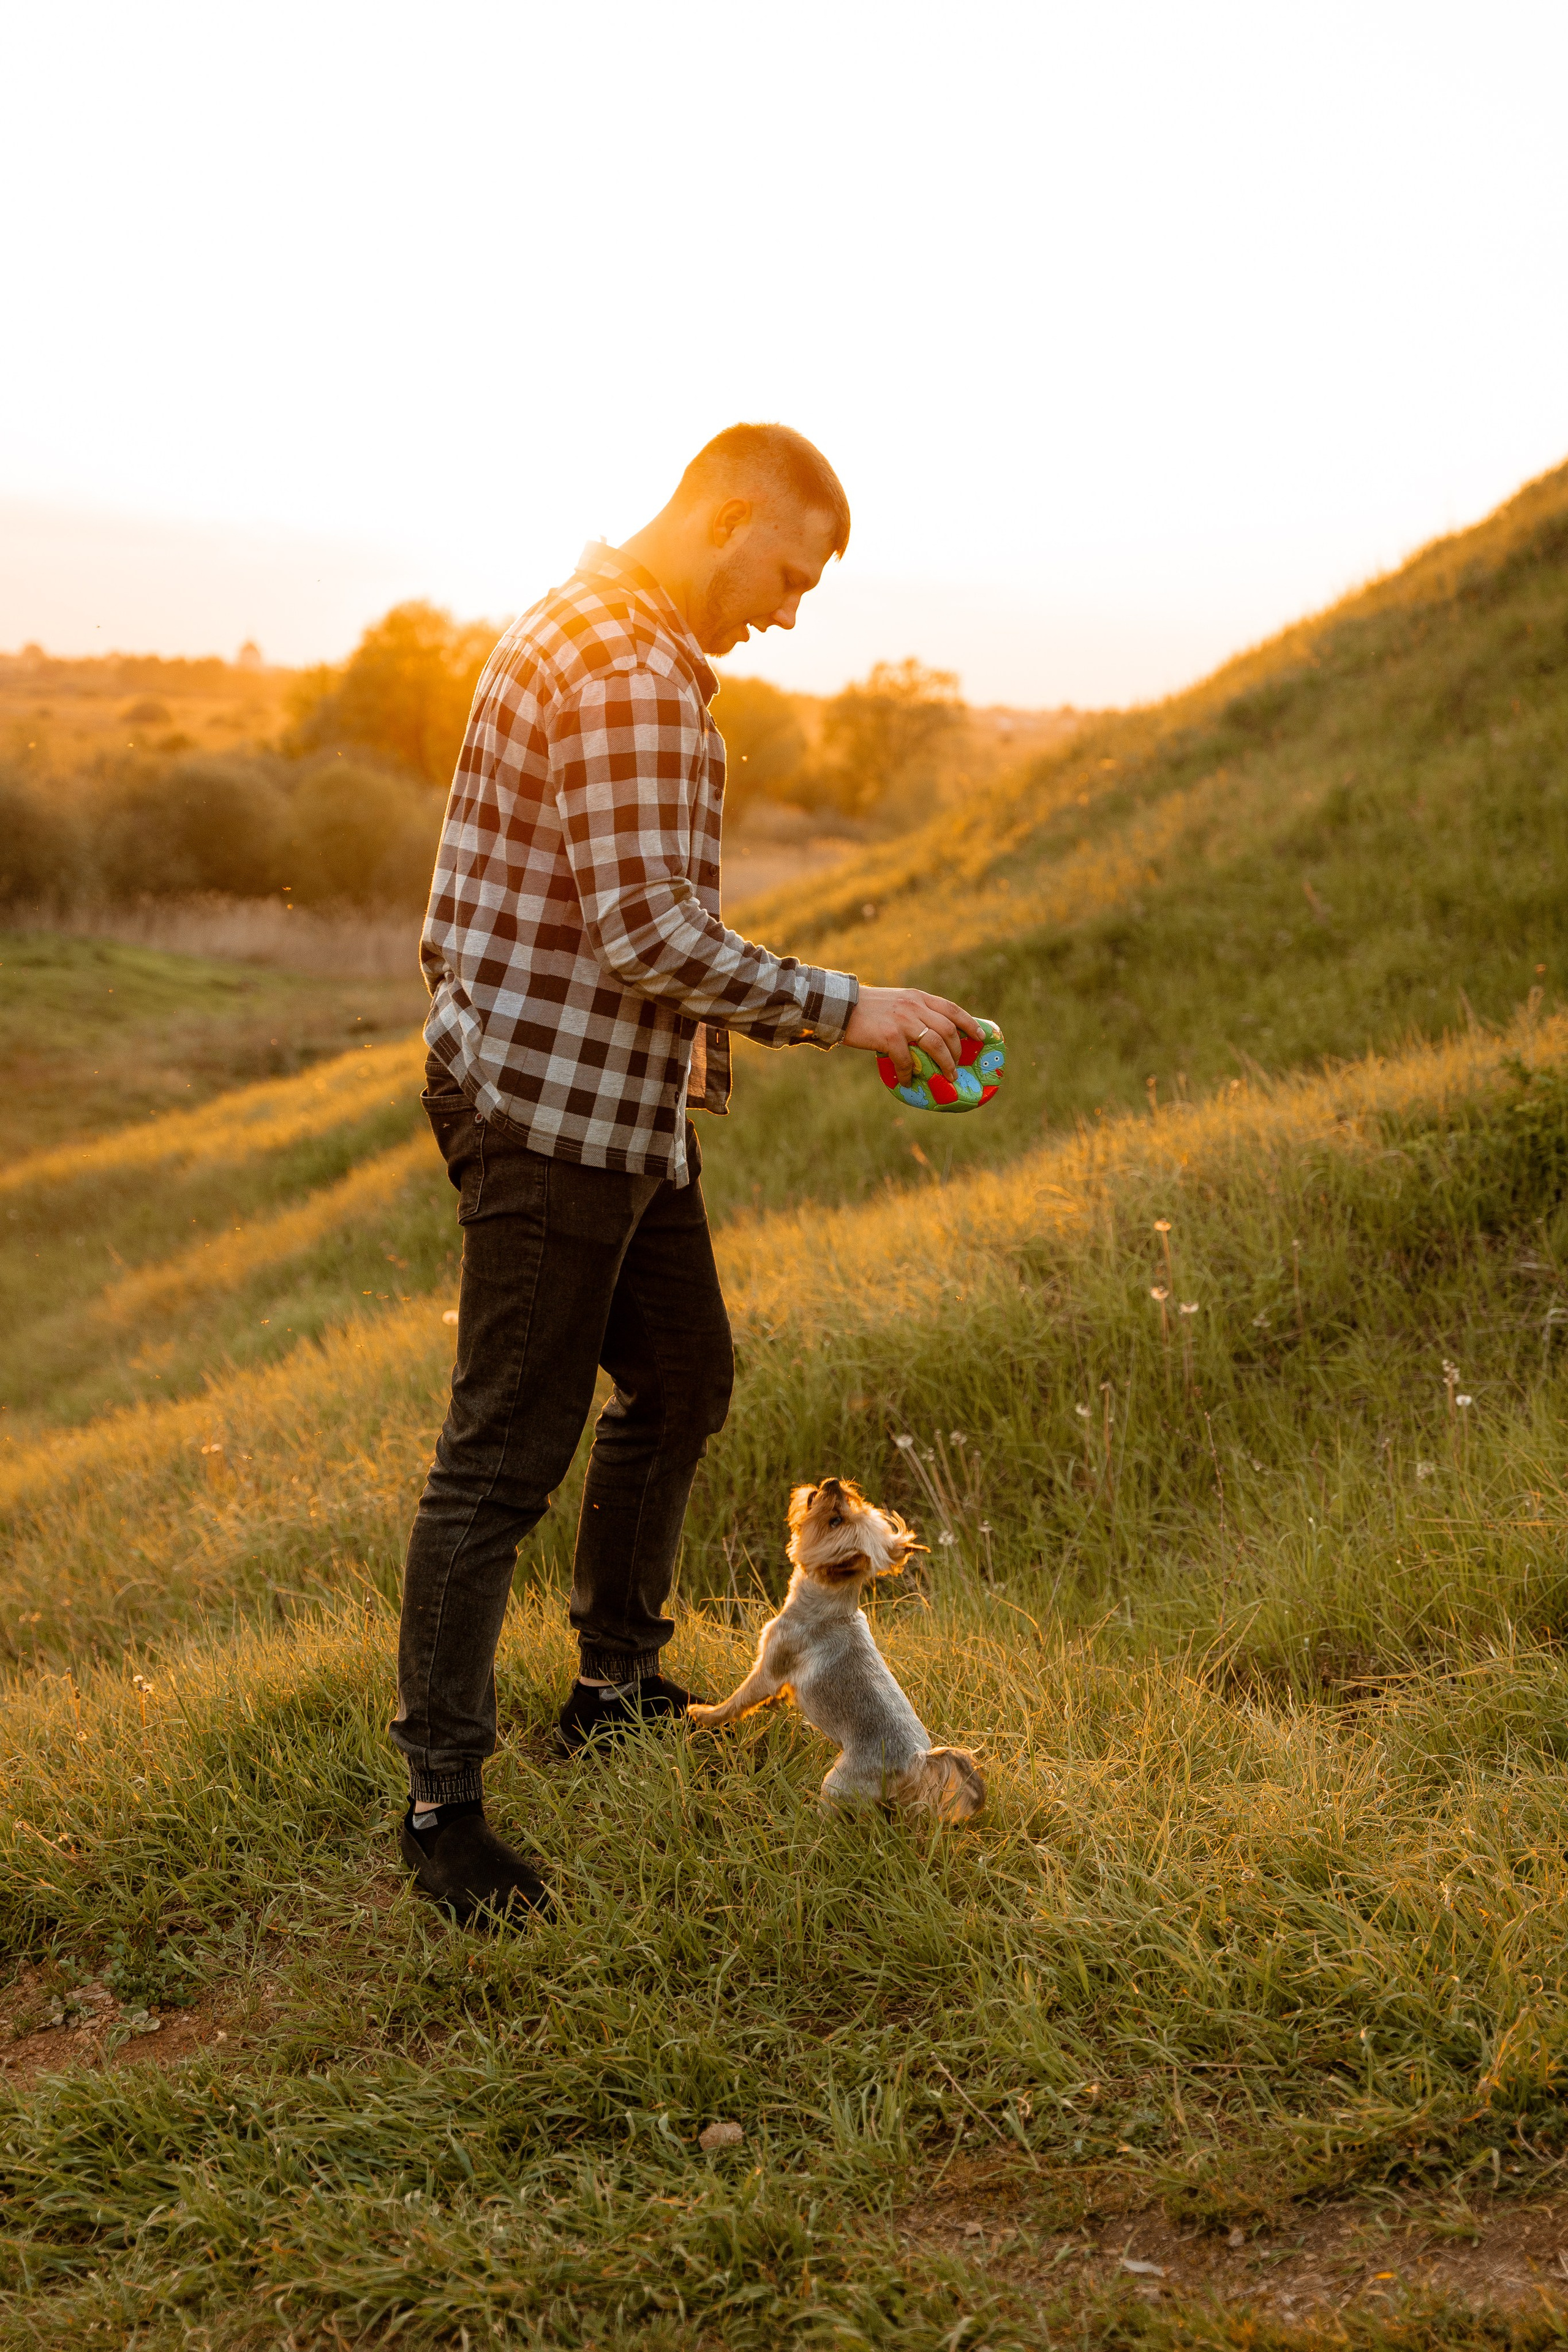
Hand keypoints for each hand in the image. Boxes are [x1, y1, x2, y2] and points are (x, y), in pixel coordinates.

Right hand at [843, 985, 983, 1084]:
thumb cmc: (867, 1008)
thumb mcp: (897, 1002)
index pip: (952, 1009)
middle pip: (948, 1030)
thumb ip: (915, 1011)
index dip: (969, 1024)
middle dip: (957, 1051)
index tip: (980, 1037)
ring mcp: (903, 1021)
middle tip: (958, 1067)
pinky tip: (908, 1081)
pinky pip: (907, 1060)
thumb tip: (931, 1034)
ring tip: (948, 1078)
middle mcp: (914, 1007)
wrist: (840, 1006)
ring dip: (945, 1064)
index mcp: (918, 998)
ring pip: (935, 1045)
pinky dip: (910, 1073)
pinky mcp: (889, 1036)